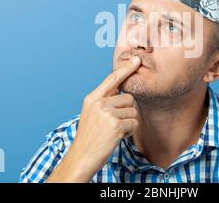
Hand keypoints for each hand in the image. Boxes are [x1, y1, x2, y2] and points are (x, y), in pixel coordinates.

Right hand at [46, 56, 140, 182]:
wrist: (81, 157)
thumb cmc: (89, 137)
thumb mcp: (91, 113)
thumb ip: (103, 100)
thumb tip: (119, 89)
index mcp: (92, 98)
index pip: (112, 79)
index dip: (126, 69)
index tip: (136, 60)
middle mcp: (99, 103)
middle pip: (129, 98)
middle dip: (127, 111)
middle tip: (114, 124)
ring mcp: (107, 114)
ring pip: (133, 111)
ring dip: (128, 123)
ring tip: (114, 131)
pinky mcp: (116, 125)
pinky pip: (134, 123)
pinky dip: (129, 131)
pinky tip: (117, 137)